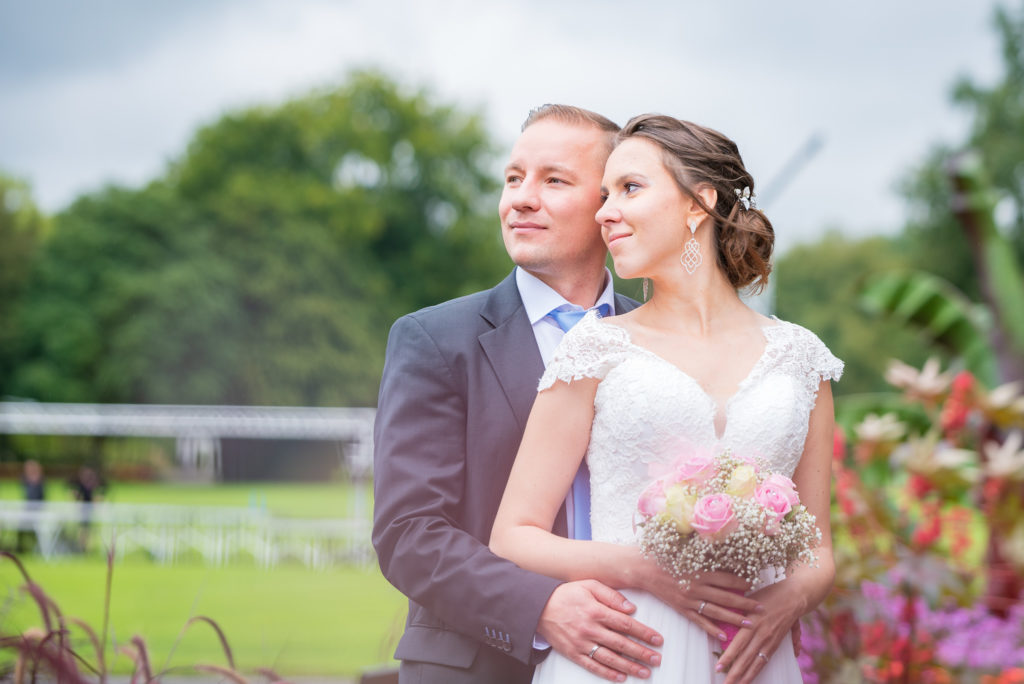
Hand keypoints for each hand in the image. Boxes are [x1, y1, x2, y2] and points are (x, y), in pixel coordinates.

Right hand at [537, 580, 662, 681]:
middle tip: (656, 659)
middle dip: (642, 653)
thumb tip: (631, 608)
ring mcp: (581, 643)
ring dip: (629, 666)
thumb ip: (611, 595)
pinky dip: (607, 673)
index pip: (626, 624)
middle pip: (621, 643)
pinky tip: (621, 677)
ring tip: (645, 672)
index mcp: (595, 611)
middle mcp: (590, 629)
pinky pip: (592, 666)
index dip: (644, 633)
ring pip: (610, 658)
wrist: (538, 607)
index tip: (657, 639)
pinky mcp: (573, 653)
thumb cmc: (566, 594)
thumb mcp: (589, 585)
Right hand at [634, 556, 761, 638]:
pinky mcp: (681, 608)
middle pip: (726, 597)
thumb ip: (703, 553)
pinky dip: (710, 628)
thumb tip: (721, 548)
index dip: (742, 582)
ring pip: (716, 611)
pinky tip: (722, 634)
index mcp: (699, 570)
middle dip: (746, 603)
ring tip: (750, 624)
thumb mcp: (685, 550)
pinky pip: (698, 620)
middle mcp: (696, 586)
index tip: (754, 584)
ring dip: (734, 618)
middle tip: (761, 608)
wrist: (643, 568)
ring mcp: (689, 599)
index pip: (727, 578)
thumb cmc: (663, 554)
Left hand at [715, 582, 801, 683]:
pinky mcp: (777, 644)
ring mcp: (771, 641)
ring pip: (757, 663)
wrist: (794, 597)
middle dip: (735, 673)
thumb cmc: (769, 594)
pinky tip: (750, 678)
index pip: (738, 644)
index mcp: (753, 622)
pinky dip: (758, 670)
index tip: (718, 668)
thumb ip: (737, 612)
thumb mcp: (749, 600)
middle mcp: (763, 634)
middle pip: (747, 658)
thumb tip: (721, 621)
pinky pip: (766, 660)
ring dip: (746, 676)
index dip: (728, 657)